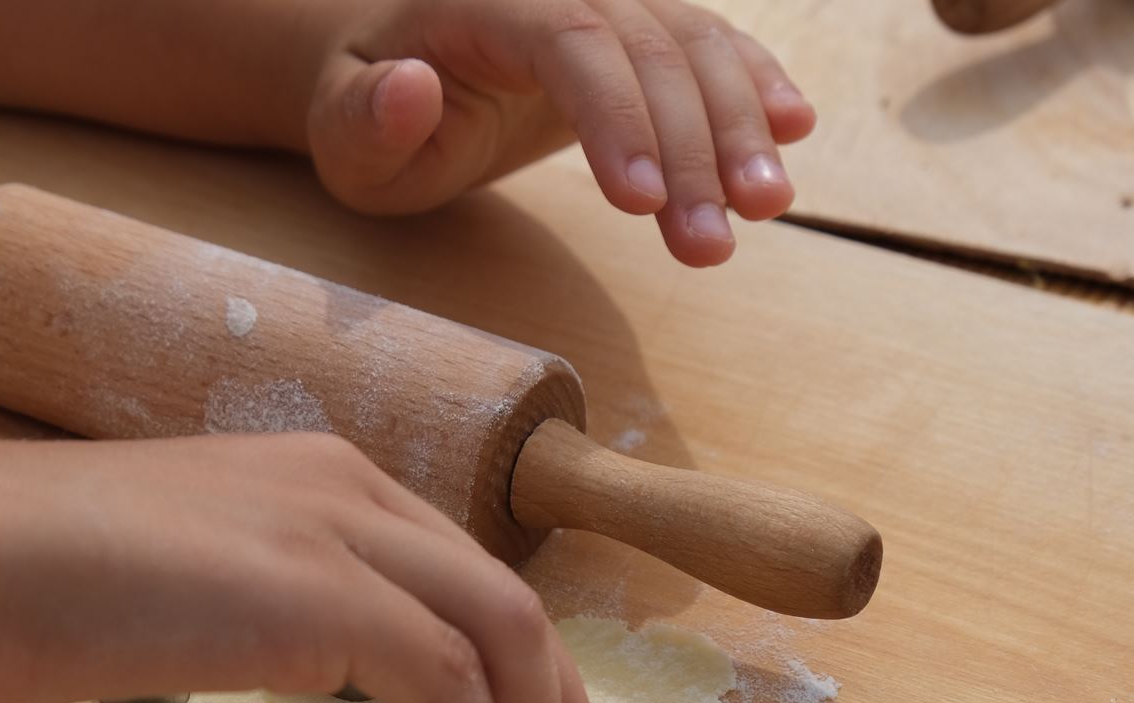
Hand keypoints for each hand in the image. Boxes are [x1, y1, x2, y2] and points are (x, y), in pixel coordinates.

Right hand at [0, 432, 597, 702]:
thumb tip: (300, 665)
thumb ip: (259, 607)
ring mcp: (336, 532)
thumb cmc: (20, 575)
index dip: (511, 678)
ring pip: (509, 635)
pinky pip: (451, 676)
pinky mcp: (317, 593)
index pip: (462, 579)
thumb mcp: (177, 580)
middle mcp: (348, 488)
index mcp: (320, 478)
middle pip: (514, 604)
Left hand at [306, 0, 815, 265]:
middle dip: (692, 150)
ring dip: (737, 129)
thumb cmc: (364, 117)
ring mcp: (607, 3)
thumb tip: (409, 86)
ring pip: (693, 47)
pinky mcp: (638, 32)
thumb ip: (364, 119)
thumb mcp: (340, 134)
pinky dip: (753, 84)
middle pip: (649, 50)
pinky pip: (709, 44)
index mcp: (486, 2)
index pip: (572, 42)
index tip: (642, 203)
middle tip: (710, 246)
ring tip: (764, 210)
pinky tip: (793, 129)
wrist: (388, 72)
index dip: (617, 119)